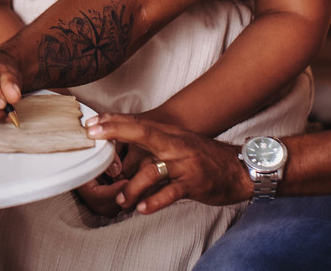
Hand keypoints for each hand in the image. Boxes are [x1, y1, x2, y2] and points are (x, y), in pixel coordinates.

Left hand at [85, 113, 249, 213]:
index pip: (138, 124)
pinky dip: (154, 201)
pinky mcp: (194, 183)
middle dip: (116, 132)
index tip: (92, 122)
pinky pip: (171, 192)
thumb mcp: (180, 144)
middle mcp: (176, 145)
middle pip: (143, 133)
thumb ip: (155, 145)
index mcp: (170, 134)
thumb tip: (125, 147)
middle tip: (94, 136)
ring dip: (132, 186)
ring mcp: (185, 164)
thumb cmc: (205, 158)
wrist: (239, 168)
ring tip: (122, 200)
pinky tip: (142, 208)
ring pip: (153, 170)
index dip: (114, 121)